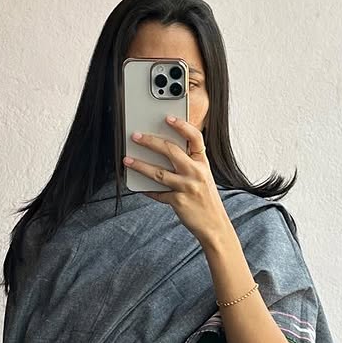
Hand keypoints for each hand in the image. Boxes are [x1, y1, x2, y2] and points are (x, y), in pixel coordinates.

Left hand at [124, 114, 229, 245]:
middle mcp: (196, 172)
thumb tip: (164, 150)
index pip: (195, 137)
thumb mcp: (203, 176)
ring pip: (159, 172)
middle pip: (170, 150)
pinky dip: (147, 190)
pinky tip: (138, 186)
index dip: (181, 125)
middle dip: (150, 141)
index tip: (167, 117)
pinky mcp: (178, 202)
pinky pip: (158, 194)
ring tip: (127, 160)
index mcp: (202, 162)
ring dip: (140, 165)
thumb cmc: (206, 199)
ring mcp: (187, 187)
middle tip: (135, 136)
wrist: (214, 225)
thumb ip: (189, 163)